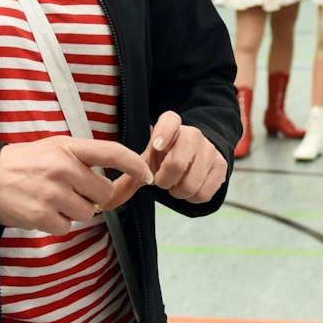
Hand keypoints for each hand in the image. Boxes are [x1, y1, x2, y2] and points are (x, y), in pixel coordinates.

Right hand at [0, 137, 152, 233]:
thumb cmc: (25, 163)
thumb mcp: (55, 148)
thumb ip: (84, 160)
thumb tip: (120, 180)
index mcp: (68, 148)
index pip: (111, 152)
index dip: (134, 164)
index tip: (147, 174)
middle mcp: (63, 168)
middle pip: (104, 193)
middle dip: (95, 197)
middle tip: (73, 191)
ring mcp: (53, 193)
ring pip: (88, 213)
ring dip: (75, 211)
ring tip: (52, 199)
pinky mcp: (43, 216)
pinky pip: (68, 227)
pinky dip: (58, 223)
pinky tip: (42, 210)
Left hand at [103, 110, 226, 207]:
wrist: (198, 155)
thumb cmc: (165, 158)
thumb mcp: (147, 161)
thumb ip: (129, 177)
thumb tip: (102, 202)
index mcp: (171, 126)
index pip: (170, 121)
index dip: (163, 133)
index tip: (154, 147)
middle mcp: (193, 134)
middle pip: (177, 162)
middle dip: (165, 180)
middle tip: (162, 182)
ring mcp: (209, 150)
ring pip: (190, 182)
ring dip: (179, 192)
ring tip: (176, 186)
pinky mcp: (221, 166)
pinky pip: (204, 192)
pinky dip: (193, 197)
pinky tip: (189, 189)